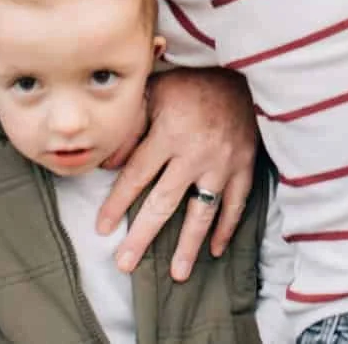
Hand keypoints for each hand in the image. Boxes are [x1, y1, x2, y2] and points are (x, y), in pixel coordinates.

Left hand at [101, 69, 257, 279]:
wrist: (243, 73)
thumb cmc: (192, 82)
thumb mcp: (156, 92)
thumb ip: (132, 126)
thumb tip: (107, 163)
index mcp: (169, 132)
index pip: (136, 176)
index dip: (116, 204)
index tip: (101, 229)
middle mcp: (195, 152)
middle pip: (163, 203)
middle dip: (142, 236)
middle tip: (125, 264)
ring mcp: (223, 162)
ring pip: (202, 212)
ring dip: (188, 246)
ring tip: (176, 275)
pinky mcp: (245, 165)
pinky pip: (236, 204)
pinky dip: (227, 228)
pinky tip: (215, 251)